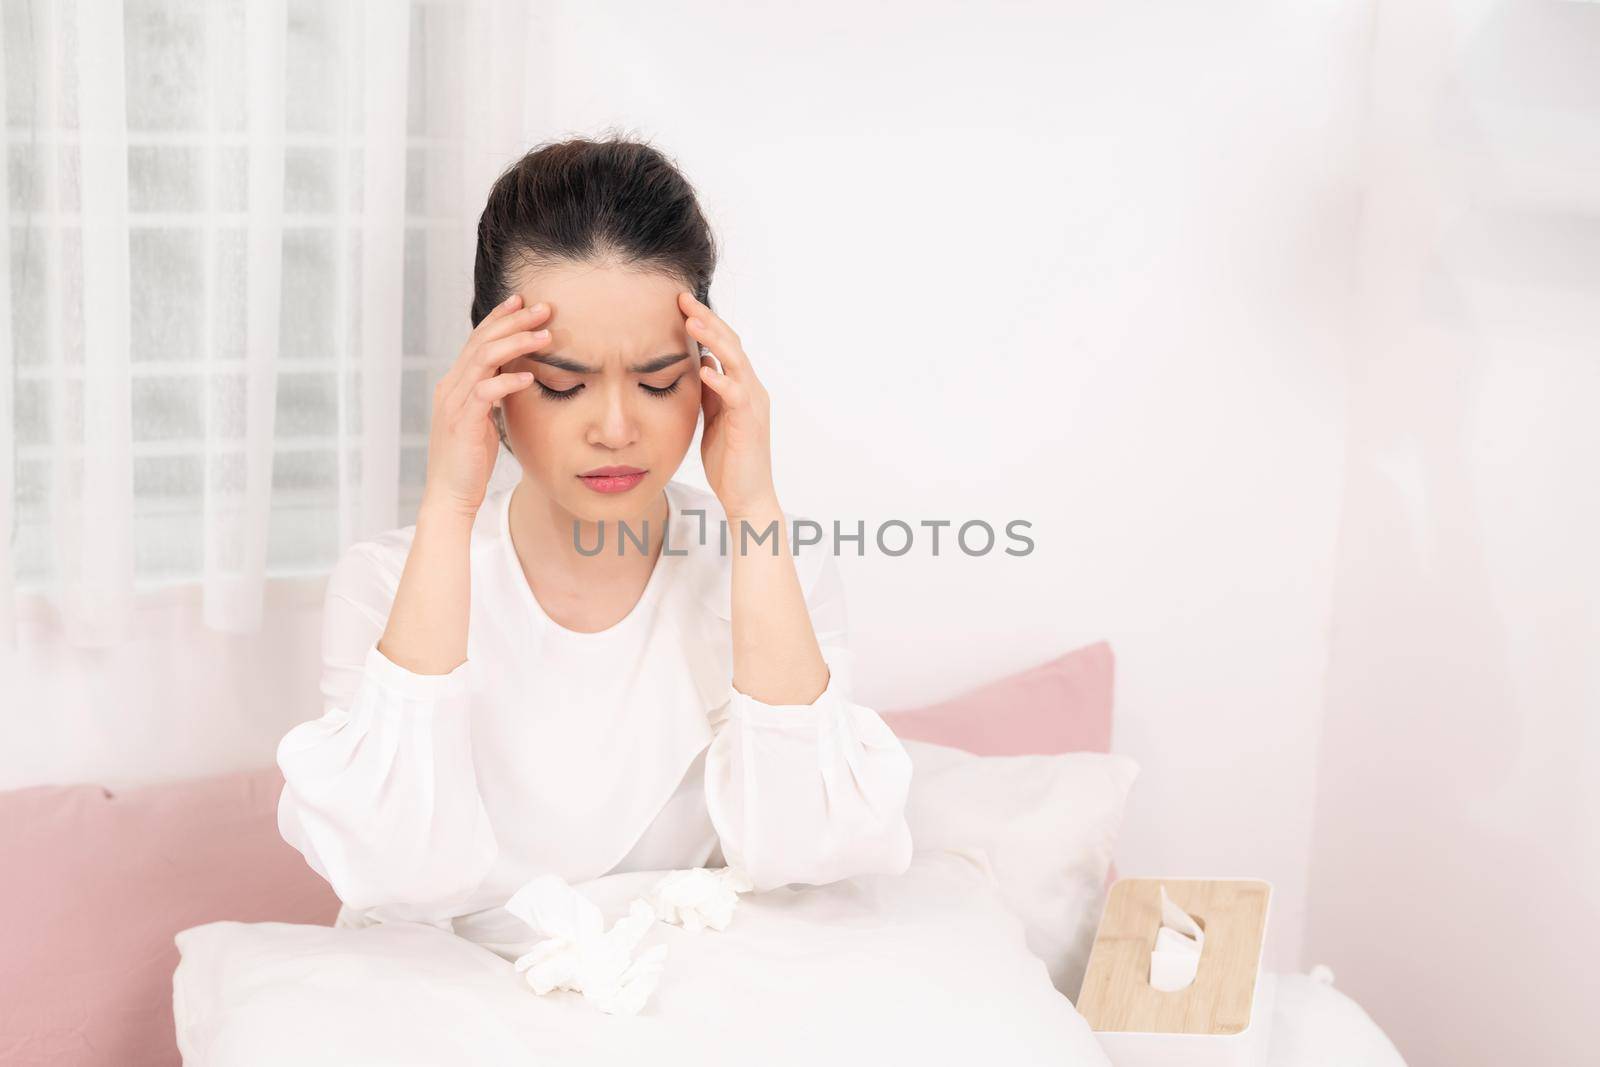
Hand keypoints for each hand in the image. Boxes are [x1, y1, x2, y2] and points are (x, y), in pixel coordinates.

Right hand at [421, 293, 552, 518]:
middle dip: (514, 321)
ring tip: (546, 336)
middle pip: (482, 340)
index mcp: (455, 383)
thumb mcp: (484, 419)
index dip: (499, 317)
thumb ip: (493, 394)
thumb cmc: (471, 460)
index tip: (523, 301)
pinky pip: (485, 392)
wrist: (451, 495)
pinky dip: (507, 380)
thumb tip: (515, 374)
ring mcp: (453, 403)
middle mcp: (450, 386)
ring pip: (483, 359)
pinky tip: (529, 376)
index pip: (477, 339)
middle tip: (544, 308)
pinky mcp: (462, 423)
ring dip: (517, 343)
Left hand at [680, 292, 777, 518]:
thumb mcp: (712, 419)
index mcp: (741, 387)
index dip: (704, 323)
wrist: (748, 497)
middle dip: (707, 320)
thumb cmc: (729, 461)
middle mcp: (752, 390)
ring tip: (692, 322)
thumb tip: (698, 365)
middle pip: (731, 344)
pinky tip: (704, 369)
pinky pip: (737, 396)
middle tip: (682, 299)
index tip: (679, 304)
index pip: (724, 345)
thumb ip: (708, 393)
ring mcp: (753, 405)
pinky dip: (722, 380)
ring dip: (714, 340)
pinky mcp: (749, 424)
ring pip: (736, 362)